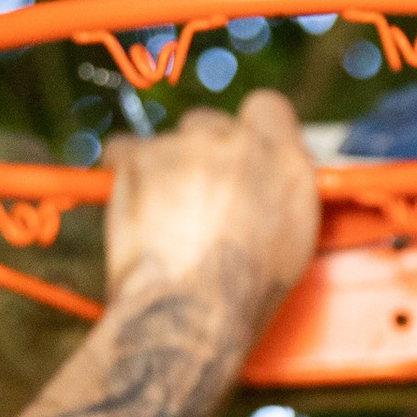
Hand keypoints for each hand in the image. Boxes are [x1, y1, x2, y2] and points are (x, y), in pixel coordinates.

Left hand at [105, 94, 319, 328]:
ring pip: (166, 141)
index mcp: (284, 160)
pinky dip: (124, 171)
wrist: (192, 309)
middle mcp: (237, 142)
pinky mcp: (141, 157)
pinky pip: (123, 149)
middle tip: (196, 196)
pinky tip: (134, 204)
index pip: (267, 107)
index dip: (248, 129)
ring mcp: (185, 146)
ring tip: (163, 218)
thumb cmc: (244, 292)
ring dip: (163, 168)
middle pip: (210, 123)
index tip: (236, 153)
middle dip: (201, 153)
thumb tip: (264, 184)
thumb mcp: (293, 241)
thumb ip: (280, 193)